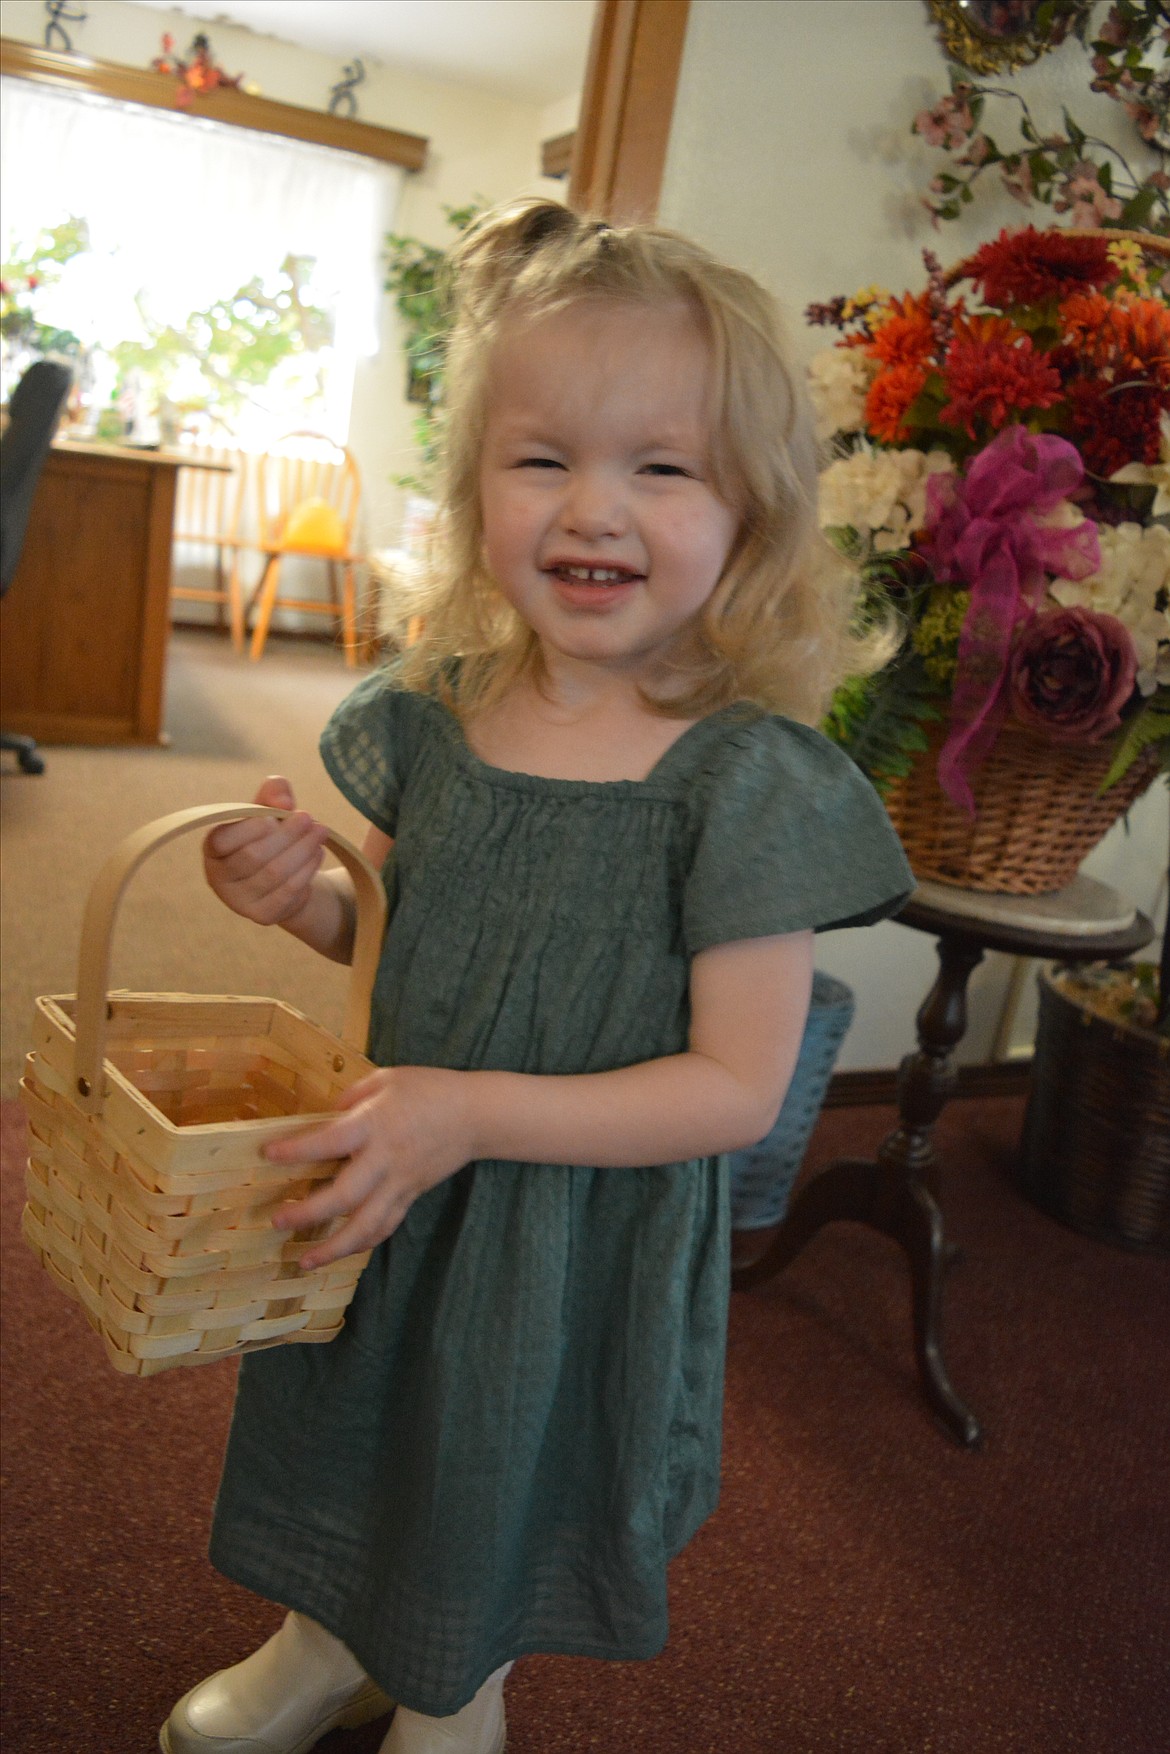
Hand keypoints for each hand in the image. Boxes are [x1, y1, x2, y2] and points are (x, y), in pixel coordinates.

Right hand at [203, 775, 329, 927]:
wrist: (281, 876)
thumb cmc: (269, 836)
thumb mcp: (269, 808)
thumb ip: (273, 793)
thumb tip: (283, 802)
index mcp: (213, 849)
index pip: (222, 840)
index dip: (249, 827)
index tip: (278, 813)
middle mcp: (219, 878)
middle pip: (254, 856)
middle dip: (286, 835)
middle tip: (308, 818)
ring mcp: (239, 901)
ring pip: (275, 874)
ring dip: (303, 850)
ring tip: (320, 832)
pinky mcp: (262, 915)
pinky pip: (287, 893)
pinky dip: (306, 871)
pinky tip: (317, 854)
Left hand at [265, 1066, 473, 1267]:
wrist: (475, 1115)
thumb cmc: (429, 1089)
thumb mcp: (386, 1079)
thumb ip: (351, 1097)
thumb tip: (326, 1117)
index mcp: (373, 1124)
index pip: (328, 1142)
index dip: (296, 1151)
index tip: (268, 1155)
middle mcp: (384, 1159)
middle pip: (343, 1196)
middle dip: (307, 1212)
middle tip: (277, 1221)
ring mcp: (399, 1183)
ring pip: (365, 1225)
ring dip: (333, 1248)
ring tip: (304, 1261)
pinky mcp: (410, 1196)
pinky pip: (385, 1226)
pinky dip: (363, 1243)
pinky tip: (342, 1251)